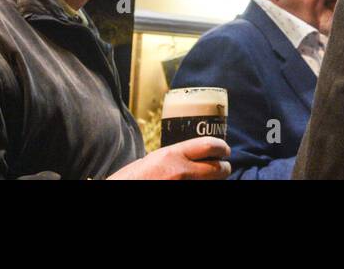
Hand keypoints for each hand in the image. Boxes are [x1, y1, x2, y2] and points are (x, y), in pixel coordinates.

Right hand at [108, 137, 230, 179]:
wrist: (119, 191)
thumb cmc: (132, 178)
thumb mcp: (153, 159)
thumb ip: (174, 157)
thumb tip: (193, 157)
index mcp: (172, 154)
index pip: (208, 146)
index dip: (222, 148)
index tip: (225, 150)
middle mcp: (180, 171)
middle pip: (217, 168)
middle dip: (224, 168)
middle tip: (224, 167)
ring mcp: (182, 187)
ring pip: (210, 183)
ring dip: (214, 180)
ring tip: (211, 178)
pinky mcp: (182, 198)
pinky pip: (200, 190)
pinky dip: (203, 188)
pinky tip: (199, 185)